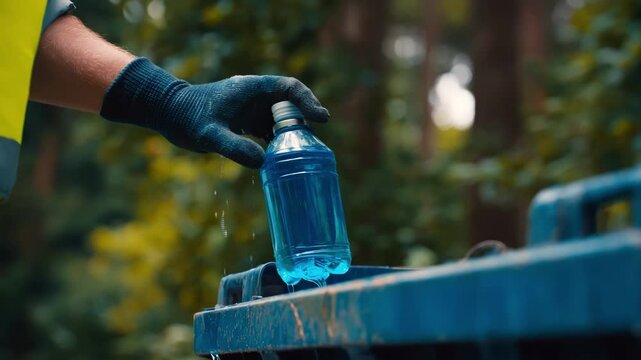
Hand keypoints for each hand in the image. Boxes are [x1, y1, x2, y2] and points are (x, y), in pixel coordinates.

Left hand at [100, 58, 328, 167]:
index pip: (290, 88)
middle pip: (290, 104)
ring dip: (291, 134)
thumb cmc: (187, 117)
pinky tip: (281, 159)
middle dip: (303, 122)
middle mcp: (256, 96)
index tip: (322, 119)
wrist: (168, 114)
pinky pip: (269, 130)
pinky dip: (278, 142)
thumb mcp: (209, 134)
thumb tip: (262, 163)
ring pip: (281, 119)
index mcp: (252, 88)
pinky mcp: (245, 121)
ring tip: (302, 154)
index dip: (308, 102)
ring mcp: (251, 109)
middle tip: (311, 144)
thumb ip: (234, 147)